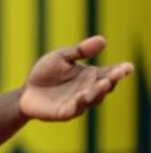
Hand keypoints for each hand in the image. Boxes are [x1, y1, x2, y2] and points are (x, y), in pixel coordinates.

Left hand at [19, 36, 133, 120]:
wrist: (25, 92)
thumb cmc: (45, 73)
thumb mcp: (60, 57)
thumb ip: (80, 51)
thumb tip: (102, 40)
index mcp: (90, 76)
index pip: (109, 73)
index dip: (120, 71)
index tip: (128, 67)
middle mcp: (88, 90)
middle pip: (105, 87)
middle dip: (112, 80)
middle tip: (116, 74)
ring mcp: (78, 102)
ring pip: (93, 99)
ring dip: (98, 91)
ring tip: (102, 83)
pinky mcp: (65, 112)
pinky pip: (75, 109)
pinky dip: (79, 103)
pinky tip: (81, 95)